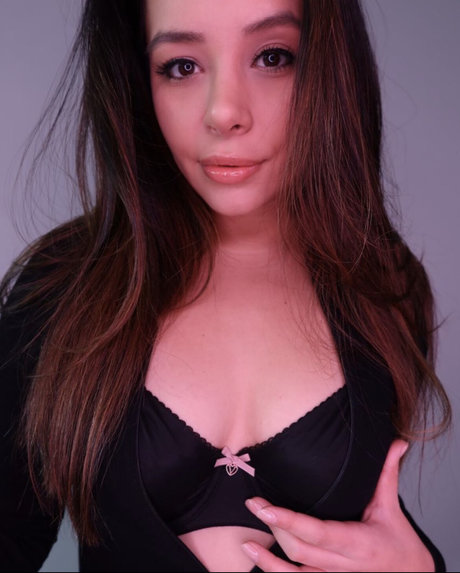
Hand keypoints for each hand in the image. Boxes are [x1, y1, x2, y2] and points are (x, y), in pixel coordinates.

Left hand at [242, 440, 434, 571]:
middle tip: (253, 506)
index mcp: (358, 543)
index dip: (290, 522)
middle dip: (274, 528)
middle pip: (301, 550)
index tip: (267, 508)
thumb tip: (396, 443)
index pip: (318, 533)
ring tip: (247, 546)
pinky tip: (263, 565)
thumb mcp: (391, 507)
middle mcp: (344, 564)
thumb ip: (387, 473)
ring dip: (269, 564)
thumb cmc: (400, 543)